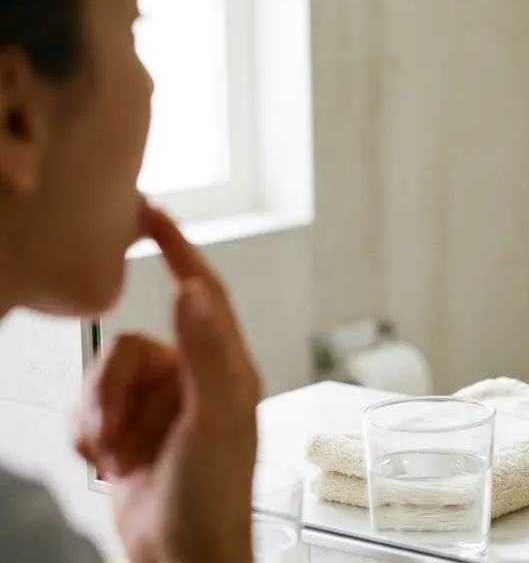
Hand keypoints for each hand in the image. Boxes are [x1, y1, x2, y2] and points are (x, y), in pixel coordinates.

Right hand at [74, 204, 261, 562]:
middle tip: (120, 435)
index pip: (203, 291)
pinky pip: (89, 408)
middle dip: (114, 391)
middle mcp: (196, 379)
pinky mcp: (131, 428)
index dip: (178, 248)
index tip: (150, 211)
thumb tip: (196, 292)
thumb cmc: (213, 495)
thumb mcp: (216, 419)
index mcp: (227, 367)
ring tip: (119, 456)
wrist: (182, 555)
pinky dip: (89, 435)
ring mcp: (161, 405)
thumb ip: (208, 352)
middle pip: (132, 344)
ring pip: (105, 376)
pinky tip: (109, 464)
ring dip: (101, 418)